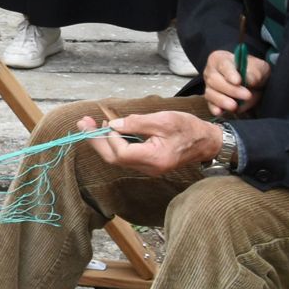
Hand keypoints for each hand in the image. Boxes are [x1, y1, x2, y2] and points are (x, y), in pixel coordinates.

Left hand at [80, 110, 220, 175]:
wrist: (207, 141)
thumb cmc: (188, 128)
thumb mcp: (163, 120)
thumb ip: (137, 123)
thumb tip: (113, 125)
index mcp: (154, 158)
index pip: (121, 153)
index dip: (107, 138)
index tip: (102, 121)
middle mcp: (149, 168)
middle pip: (114, 159)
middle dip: (95, 141)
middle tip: (82, 123)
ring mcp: (148, 168)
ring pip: (118, 158)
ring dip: (102, 141)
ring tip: (90, 124)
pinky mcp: (148, 163)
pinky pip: (125, 156)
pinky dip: (113, 143)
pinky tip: (108, 130)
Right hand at [204, 47, 269, 116]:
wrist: (252, 82)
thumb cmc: (253, 72)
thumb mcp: (259, 68)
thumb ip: (254, 72)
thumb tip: (248, 80)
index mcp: (221, 59)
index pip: (223, 65)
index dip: (230, 73)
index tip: (238, 81)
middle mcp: (211, 72)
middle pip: (214, 80)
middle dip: (230, 90)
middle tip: (247, 95)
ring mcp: (210, 87)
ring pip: (210, 93)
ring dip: (222, 101)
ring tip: (234, 106)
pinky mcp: (211, 100)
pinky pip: (210, 105)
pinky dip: (215, 109)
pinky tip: (220, 112)